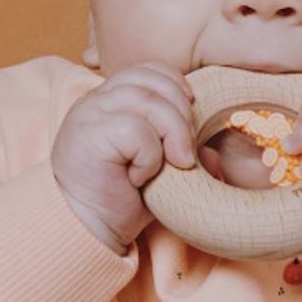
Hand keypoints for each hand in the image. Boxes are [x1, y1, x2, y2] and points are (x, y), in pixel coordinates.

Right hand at [51, 62, 196, 253]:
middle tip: (185, 153)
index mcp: (110, 100)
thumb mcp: (161, 173)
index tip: (191, 115)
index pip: (148, 71)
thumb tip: (214, 154)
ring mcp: (89, 115)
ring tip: (172, 165)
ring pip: (148, 101)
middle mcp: (96, 101)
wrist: (87, 231)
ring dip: (172, 133)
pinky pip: (135, 130)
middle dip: (182, 114)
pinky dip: (149, 156)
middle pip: (153, 81)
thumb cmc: (119, 201)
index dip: (176, 87)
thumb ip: (183, 154)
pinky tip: (139, 178)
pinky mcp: (87, 135)